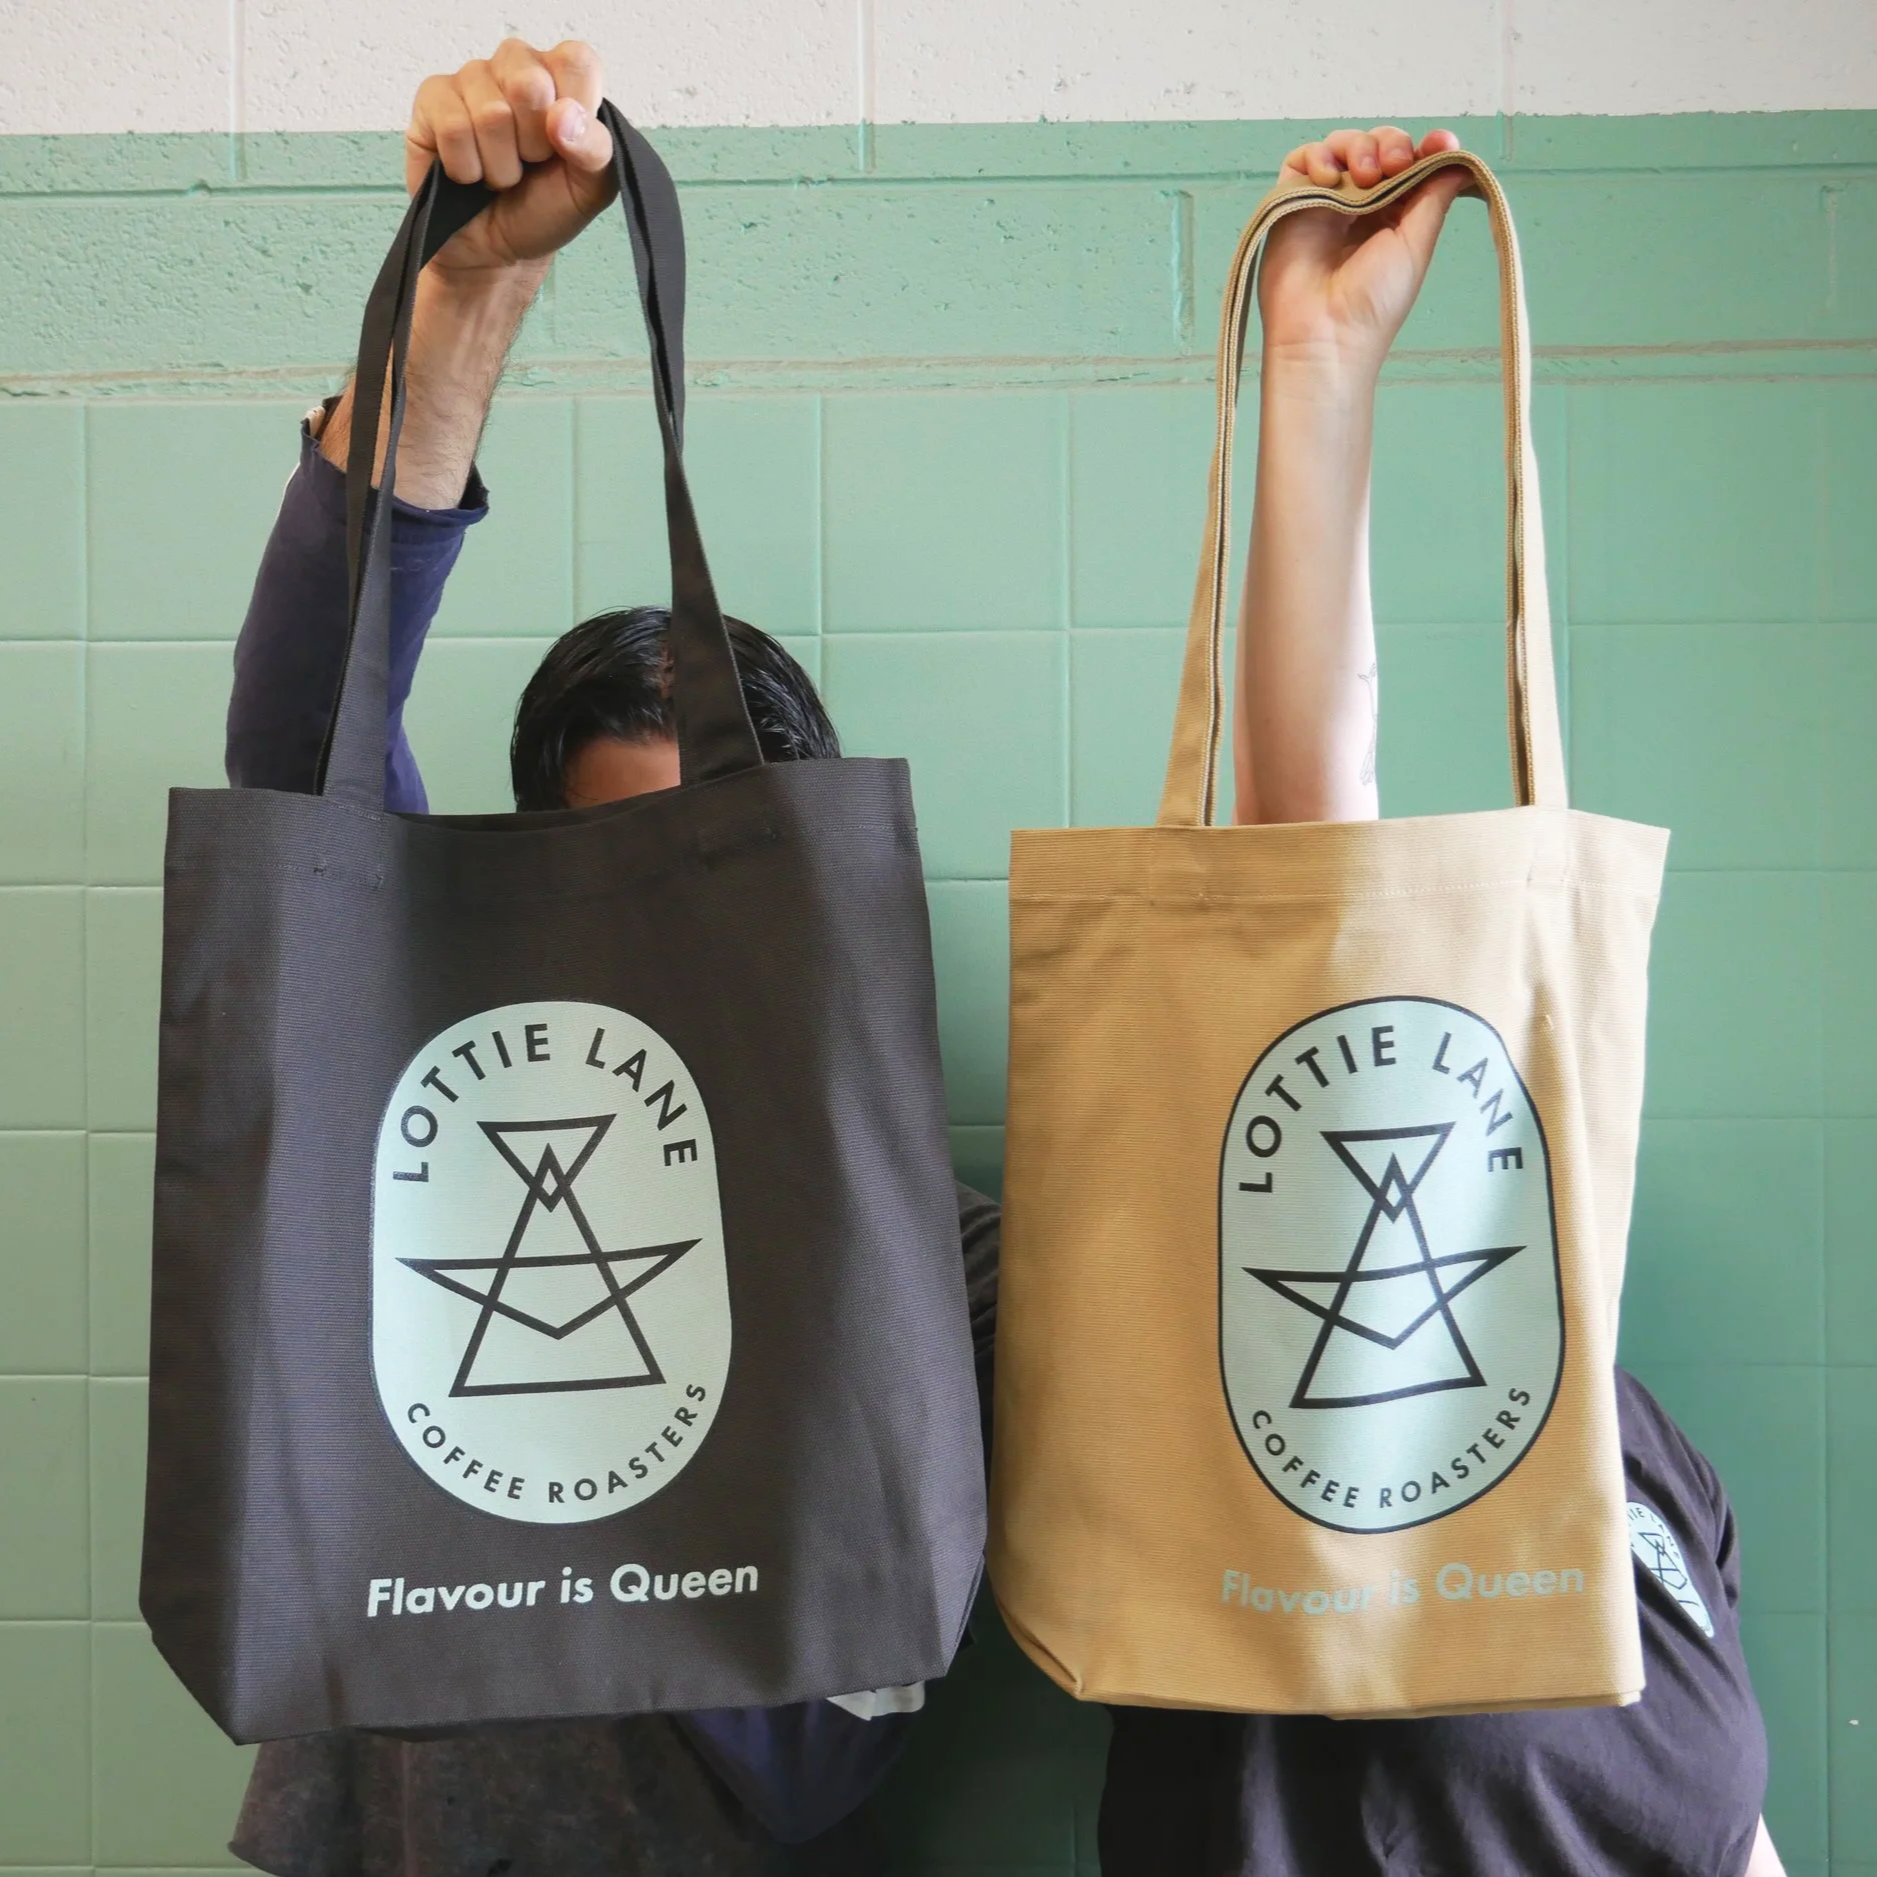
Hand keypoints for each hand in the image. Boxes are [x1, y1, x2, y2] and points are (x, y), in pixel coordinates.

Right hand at [407, 38, 618, 286]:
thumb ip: (597, 150)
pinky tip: (469, 174)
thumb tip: (564, 114)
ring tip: (500, 175)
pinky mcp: (433, 99)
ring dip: (500, 166)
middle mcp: (516, 67)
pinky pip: (453, 127)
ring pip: (490, 113)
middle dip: (534, 145)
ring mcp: (472, 78)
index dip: (575, 111)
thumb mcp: (589, 191)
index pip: (576, 61)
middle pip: (530, 83)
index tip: (567, 148)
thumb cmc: (543, 210)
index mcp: (562, 78)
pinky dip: (466, 168)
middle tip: (530, 164)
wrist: (495, 249)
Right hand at [1259, 126, 1467, 381]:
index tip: (1439, 143)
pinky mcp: (1292, 203)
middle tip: (1393, 166)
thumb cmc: (1375, 302)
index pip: (1408, 161)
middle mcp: (1359, 203)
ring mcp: (1324, 202)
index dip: (1424, 146)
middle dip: (1389, 145)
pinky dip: (1317, 157)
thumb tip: (1458, 154)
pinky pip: (1301, 160)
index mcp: (1393, 213)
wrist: (1325, 334)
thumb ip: (1435, 194)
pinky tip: (1330, 178)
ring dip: (1356, 147)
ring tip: (1364, 175)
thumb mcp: (1417, 243)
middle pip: (1376, 145)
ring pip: (1340, 145)